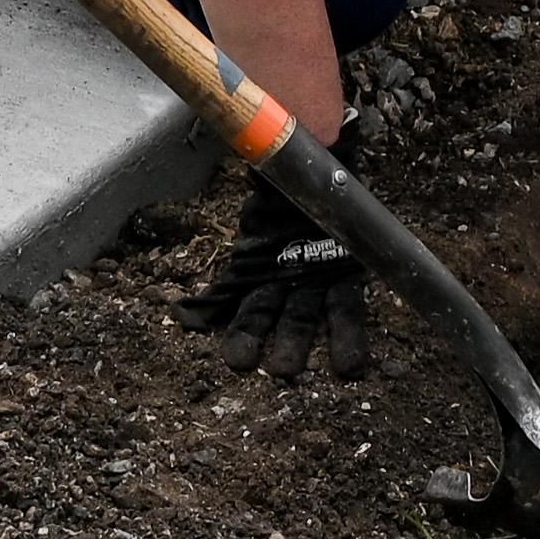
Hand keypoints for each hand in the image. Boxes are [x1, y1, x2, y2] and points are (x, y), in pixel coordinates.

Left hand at [183, 176, 375, 380]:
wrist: (299, 167)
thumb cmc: (326, 186)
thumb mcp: (346, 199)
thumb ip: (351, 207)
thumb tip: (335, 197)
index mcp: (338, 274)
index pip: (344, 317)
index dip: (344, 344)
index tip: (349, 371)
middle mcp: (304, 285)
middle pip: (300, 322)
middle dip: (292, 347)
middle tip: (283, 371)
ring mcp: (273, 279)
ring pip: (260, 314)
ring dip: (253, 337)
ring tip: (240, 363)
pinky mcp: (245, 272)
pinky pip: (225, 294)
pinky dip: (205, 309)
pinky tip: (188, 320)